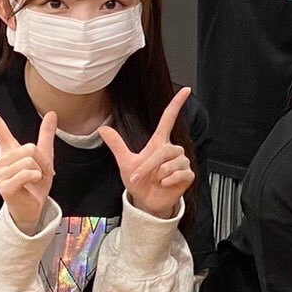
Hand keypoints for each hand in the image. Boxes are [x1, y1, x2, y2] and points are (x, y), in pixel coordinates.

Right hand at [0, 98, 57, 233]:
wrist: (34, 207)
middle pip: (29, 147)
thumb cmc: (36, 182)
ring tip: (34, 181)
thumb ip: (46, 135)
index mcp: (8, 151)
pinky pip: (26, 174)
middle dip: (43, 160)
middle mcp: (0, 161)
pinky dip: (36, 178)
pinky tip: (31, 185)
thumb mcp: (45, 156)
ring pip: (29, 161)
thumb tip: (51, 113)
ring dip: (40, 171)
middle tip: (40, 173)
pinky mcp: (3, 187)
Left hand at [98, 87, 195, 219]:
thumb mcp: (125, 162)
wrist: (147, 201)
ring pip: (171, 163)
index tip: (185, 89)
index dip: (177, 104)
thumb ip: (117, 145)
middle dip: (150, 165)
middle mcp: (172, 150)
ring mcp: (182, 162)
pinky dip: (168, 181)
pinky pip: (179, 174)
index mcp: (159, 143)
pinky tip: (165, 184)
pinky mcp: (188, 175)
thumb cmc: (139, 181)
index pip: (169, 119)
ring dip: (158, 174)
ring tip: (155, 180)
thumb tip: (102, 128)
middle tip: (139, 177)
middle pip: (166, 150)